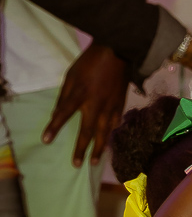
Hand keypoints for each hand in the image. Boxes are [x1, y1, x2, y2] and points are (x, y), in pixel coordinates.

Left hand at [43, 43, 128, 163]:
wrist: (117, 52)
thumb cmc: (90, 62)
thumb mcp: (71, 75)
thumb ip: (65, 96)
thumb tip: (58, 114)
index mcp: (80, 94)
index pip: (64, 114)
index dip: (54, 127)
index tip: (46, 140)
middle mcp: (96, 104)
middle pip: (87, 131)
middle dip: (81, 149)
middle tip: (76, 164)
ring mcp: (110, 106)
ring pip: (104, 132)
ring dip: (99, 148)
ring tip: (95, 161)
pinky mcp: (120, 104)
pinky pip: (115, 122)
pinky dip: (111, 132)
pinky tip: (109, 138)